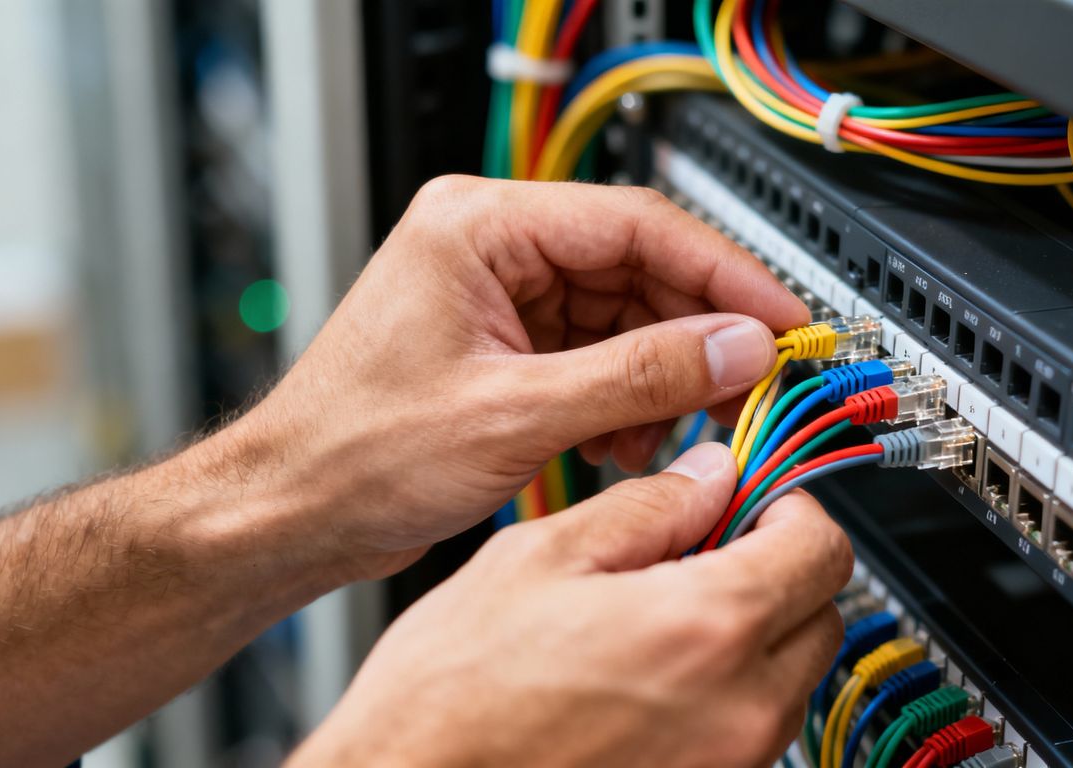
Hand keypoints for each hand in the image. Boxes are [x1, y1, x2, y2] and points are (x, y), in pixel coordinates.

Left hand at [215, 177, 808, 580]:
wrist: (292, 515)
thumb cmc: (354, 453)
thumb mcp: (517, 414)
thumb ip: (639, 376)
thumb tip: (736, 349)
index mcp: (480, 225)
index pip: (638, 224)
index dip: (723, 275)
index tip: (781, 320)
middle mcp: (492, 247)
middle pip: (638, 269)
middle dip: (696, 335)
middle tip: (752, 383)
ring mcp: (500, 296)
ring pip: (625, 317)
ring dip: (660, 376)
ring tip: (673, 429)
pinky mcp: (506, 345)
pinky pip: (597, 354)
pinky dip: (625, 397)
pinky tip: (626, 440)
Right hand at [288, 443, 852, 767]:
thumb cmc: (450, 701)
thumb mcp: (539, 560)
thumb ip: (647, 510)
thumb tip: (709, 476)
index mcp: (705, 630)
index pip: (821, 547)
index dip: (789, 506)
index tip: (753, 499)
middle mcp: (737, 711)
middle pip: (821, 615)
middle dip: (778, 571)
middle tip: (707, 551)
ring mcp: (727, 766)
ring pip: (789, 677)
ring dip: (751, 635)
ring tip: (661, 617)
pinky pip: (750, 731)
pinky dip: (723, 692)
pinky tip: (646, 674)